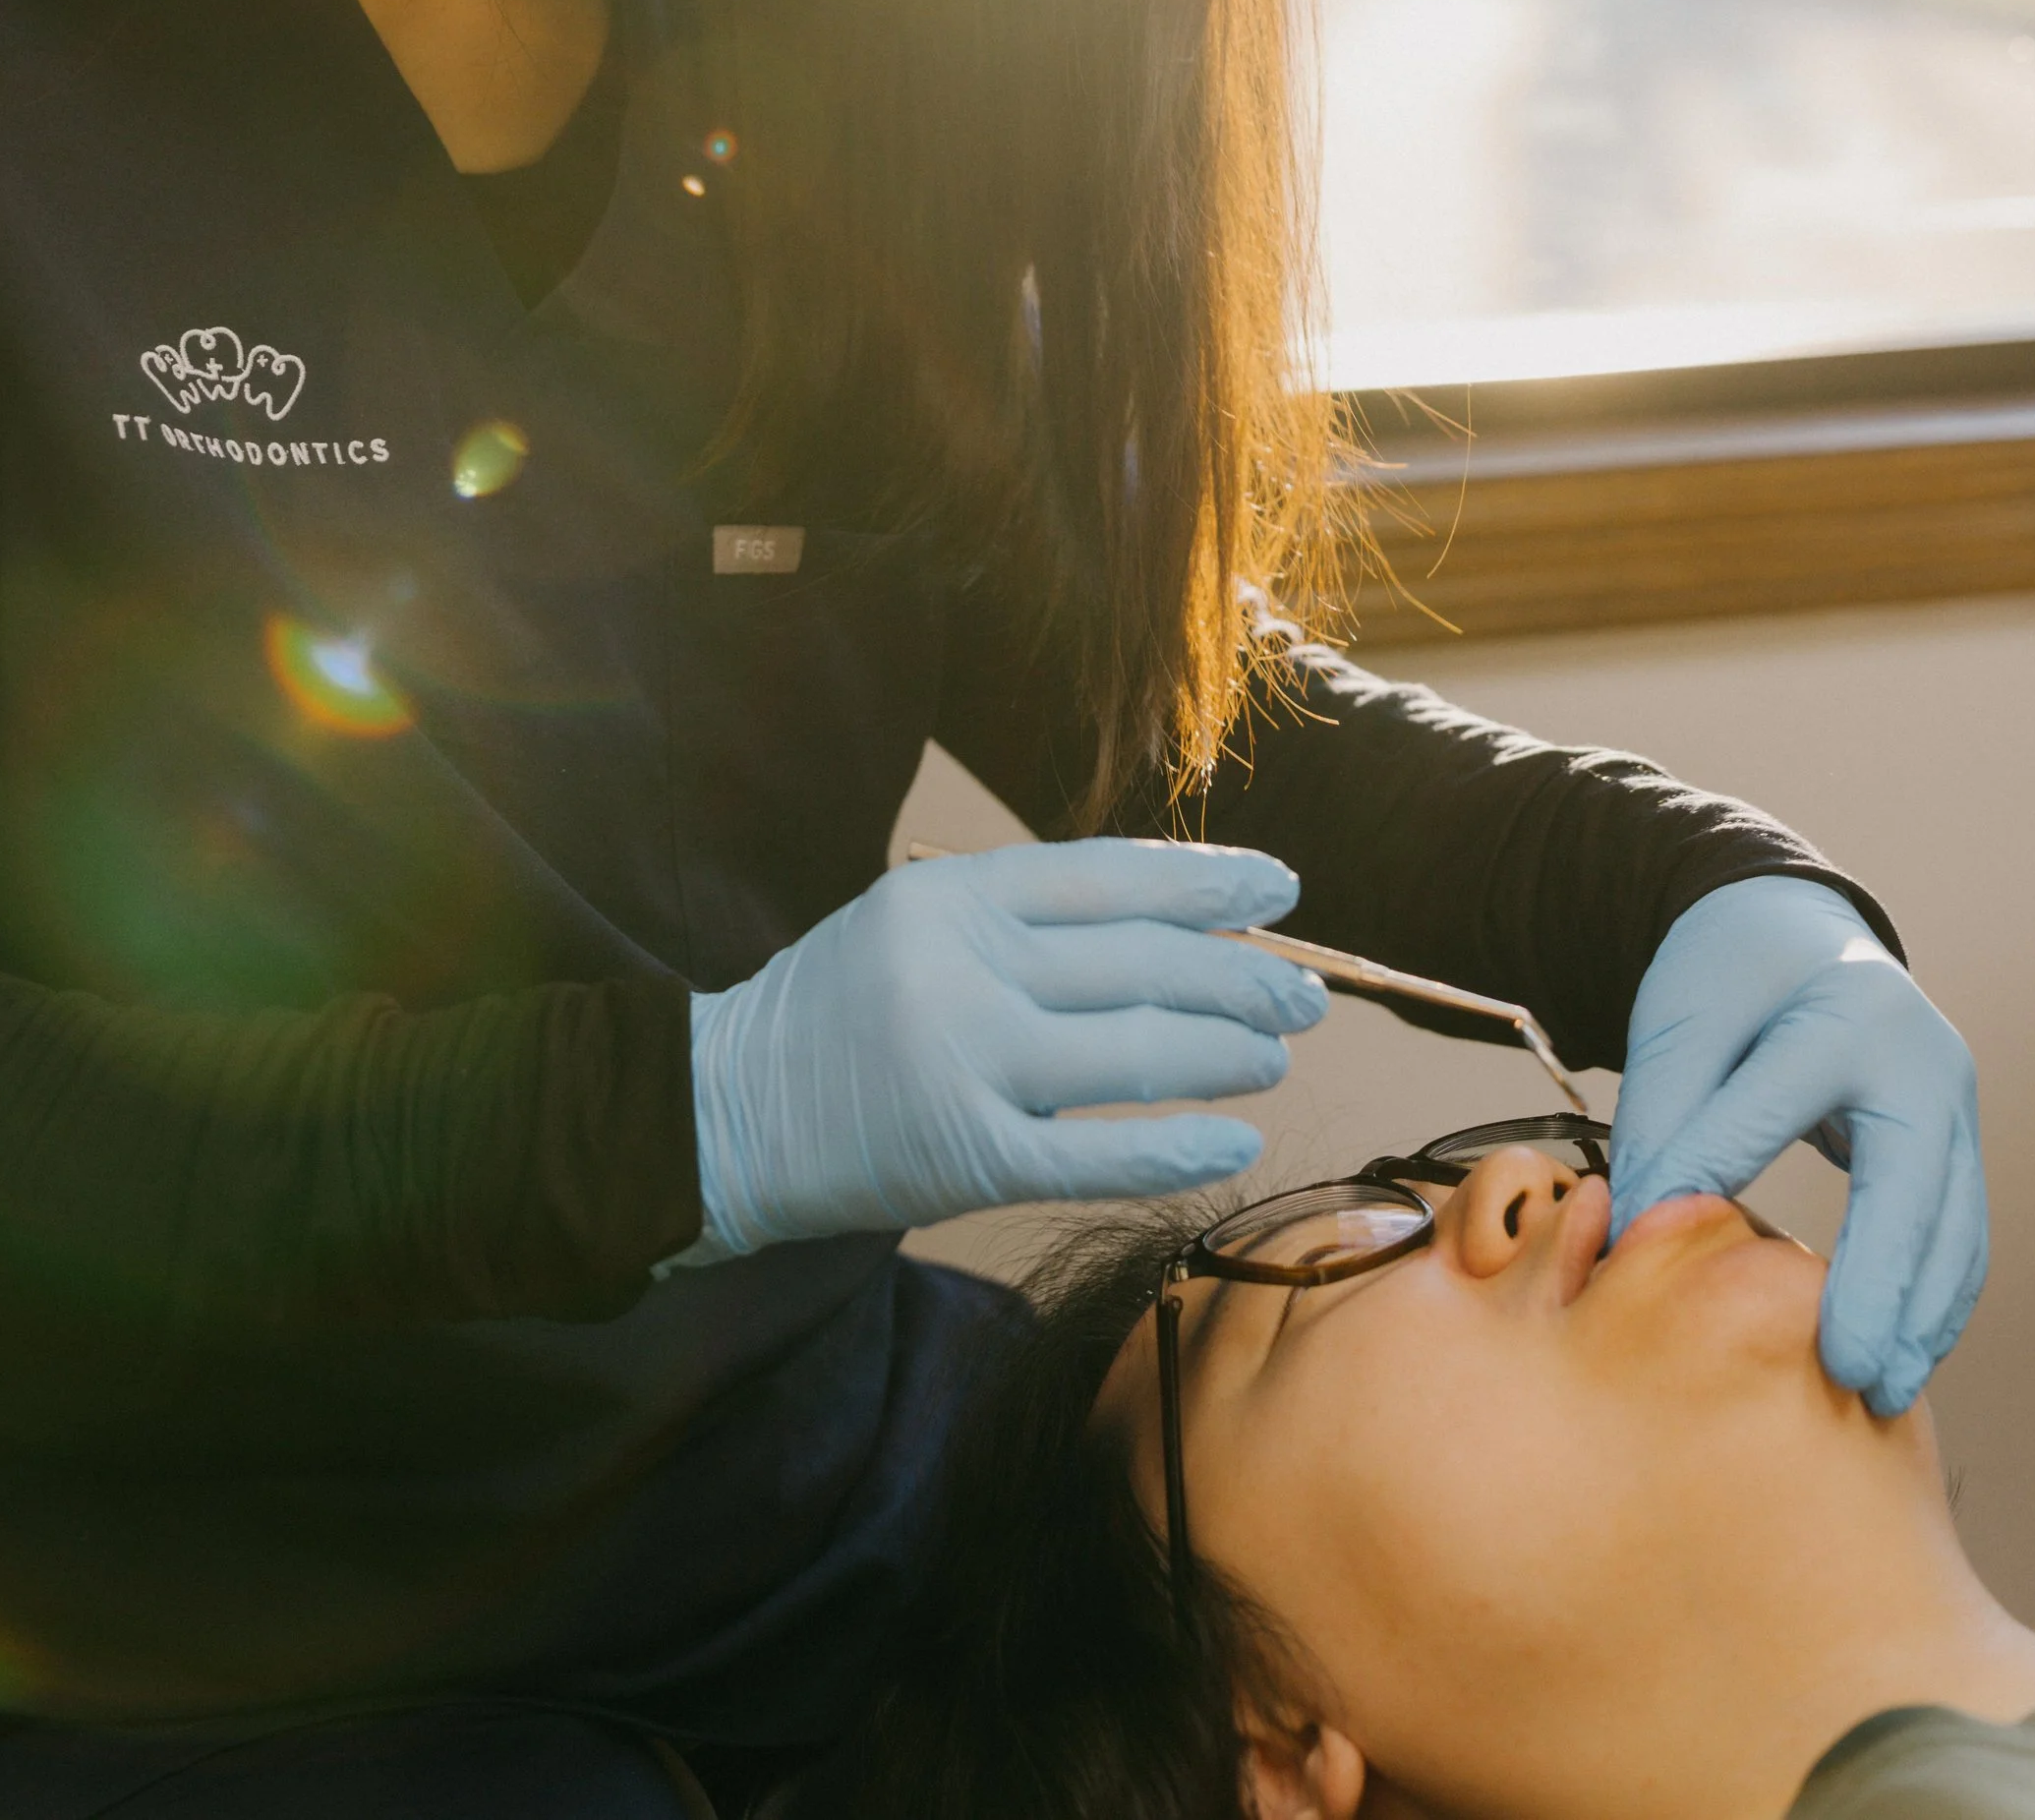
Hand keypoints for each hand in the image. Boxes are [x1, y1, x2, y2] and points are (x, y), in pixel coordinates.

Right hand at [681, 839, 1326, 1256]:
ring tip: (1276, 1053)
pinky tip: (1236, 1140)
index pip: (1109, 876)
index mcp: (953, 898)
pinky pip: (1099, 1154)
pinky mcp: (966, 1158)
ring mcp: (965, 1064)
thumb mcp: (915, 926)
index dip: (1206, 880)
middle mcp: (964, 969)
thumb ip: (1023, 925)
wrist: (726, 1111)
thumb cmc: (839, 1011)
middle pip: (1141, 963)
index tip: (1281, 888)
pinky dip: (1178, 1145)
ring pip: (1135, 1052)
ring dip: (1226, 1051)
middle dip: (1243, 976)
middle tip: (1307, 994)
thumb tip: (1176, 929)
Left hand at [1608, 875, 1984, 1415]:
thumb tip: (1649, 1222)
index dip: (1710, 1169)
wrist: (1791, 932)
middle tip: (1848, 1370)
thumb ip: (1667, 1113)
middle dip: (1883, 1286)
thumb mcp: (1683, 1016)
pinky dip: (1931, 1299)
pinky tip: (1899, 1350)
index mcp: (1842, 1009)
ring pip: (1953, 1226)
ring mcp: (1950, 1102)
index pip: (1773, 1105)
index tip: (1654, 1239)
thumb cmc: (1734, 971)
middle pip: (1912, 1186)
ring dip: (1921, 1316)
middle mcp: (1917, 1057)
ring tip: (1880, 1388)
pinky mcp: (1953, 1142)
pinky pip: (1956, 1234)